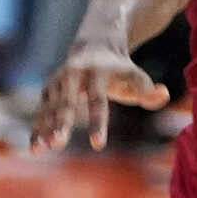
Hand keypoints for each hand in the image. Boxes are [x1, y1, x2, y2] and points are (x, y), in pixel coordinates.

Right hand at [29, 43, 169, 152]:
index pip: (97, 101)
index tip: (98, 144)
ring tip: (37, 150)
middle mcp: (72, 75)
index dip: (98, 123)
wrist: (95, 47)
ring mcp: (57, 82)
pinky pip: (41, 112)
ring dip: (43, 129)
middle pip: (66, 103)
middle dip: (61, 124)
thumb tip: (162, 95)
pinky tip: (34, 148)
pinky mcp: (47, 90)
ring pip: (49, 108)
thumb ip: (148, 90)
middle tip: (58, 143)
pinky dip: (37, 128)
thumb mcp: (137, 76)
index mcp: (95, 72)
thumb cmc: (120, 70)